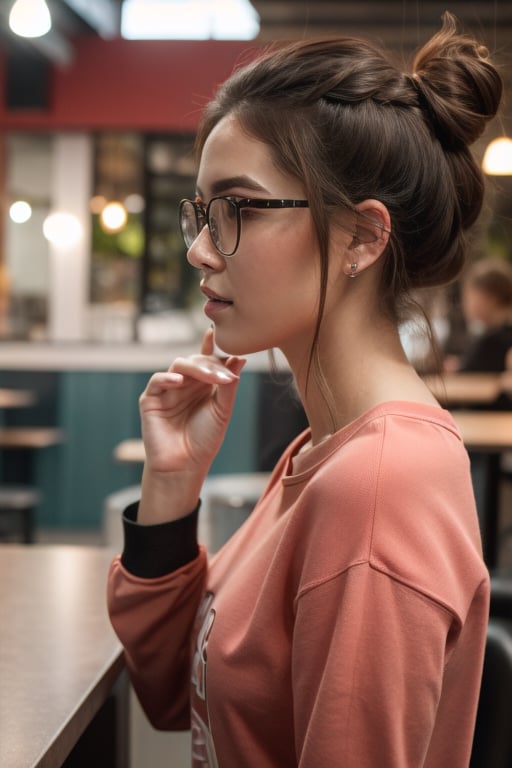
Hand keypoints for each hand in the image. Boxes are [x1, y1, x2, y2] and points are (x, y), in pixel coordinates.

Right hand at [138, 328, 245, 521]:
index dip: (213, 347)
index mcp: (203, 385)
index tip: (222, 335)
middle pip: (196, 360)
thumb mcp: (222, 411)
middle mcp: (186, 384)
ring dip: (196, 368)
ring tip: (211, 377)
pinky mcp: (151, 400)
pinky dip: (168, 378)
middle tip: (226, 374)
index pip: (208, 360)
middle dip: (211, 364)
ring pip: (179, 365)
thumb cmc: (204, 440)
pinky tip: (180, 381)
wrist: (184, 466)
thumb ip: (229, 385)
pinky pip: (157, 381)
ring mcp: (167, 390)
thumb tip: (240, 358)